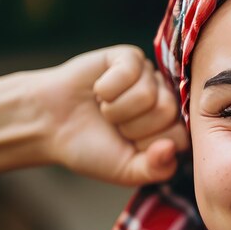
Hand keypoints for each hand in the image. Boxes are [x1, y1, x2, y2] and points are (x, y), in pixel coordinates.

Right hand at [38, 45, 189, 185]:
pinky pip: (130, 71)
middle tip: (114, 125)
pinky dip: (107, 87)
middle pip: (166, 112)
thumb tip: (170, 148)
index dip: (149, 145)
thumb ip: (156, 169)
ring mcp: (150, 77)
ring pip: (148, 94)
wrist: (50, 124)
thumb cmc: (92, 148)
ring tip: (105, 109)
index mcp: (170, 128)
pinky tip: (99, 91)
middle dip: (132, 126)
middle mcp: (166, 100)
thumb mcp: (127, 171)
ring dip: (117, 108)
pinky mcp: (130, 58)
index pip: (180, 137)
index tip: (128, 146)